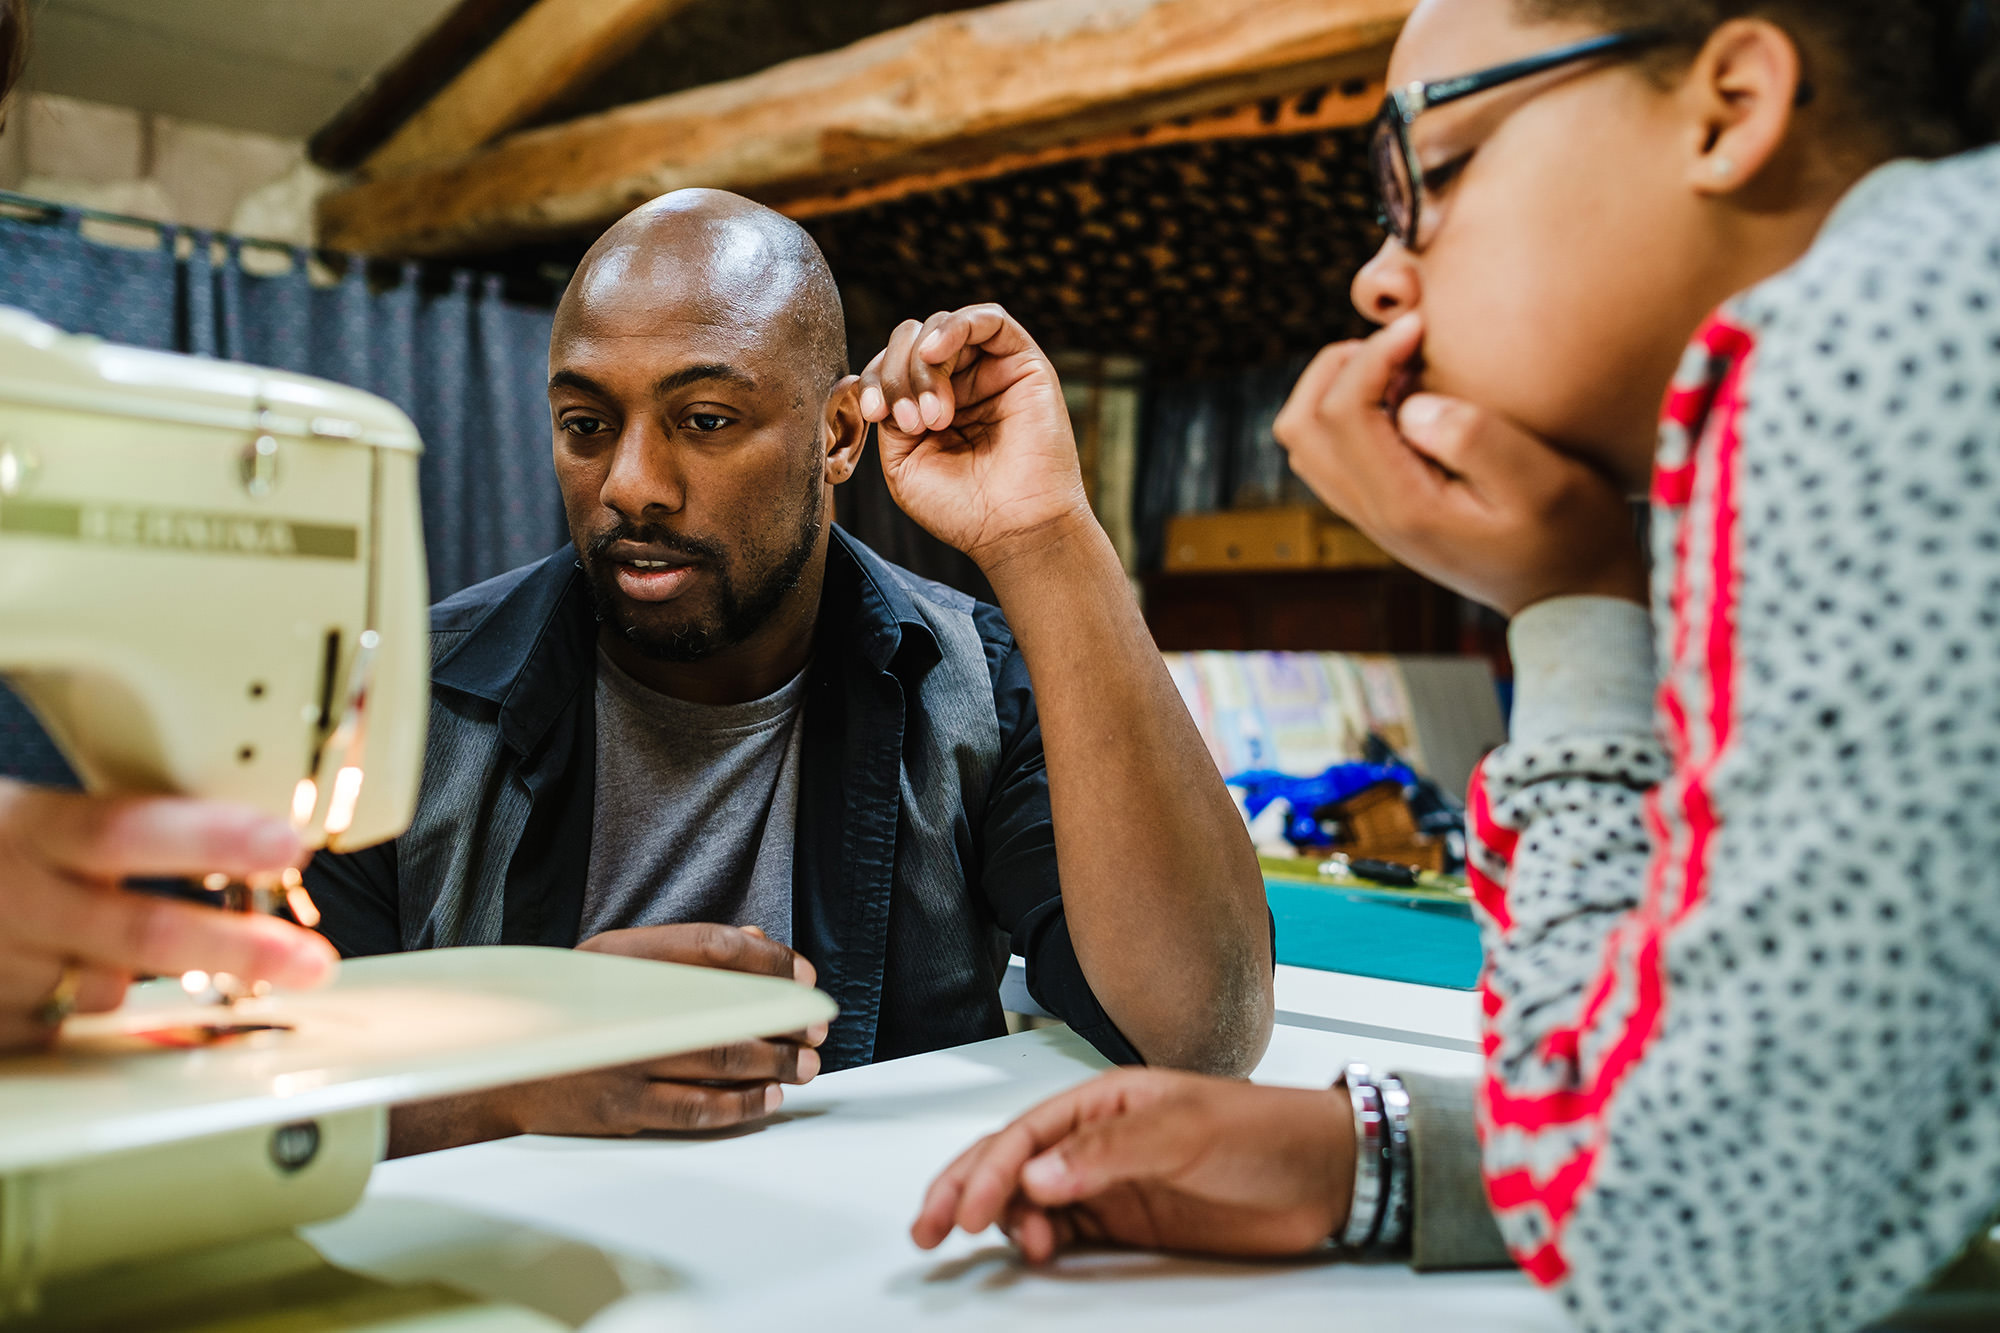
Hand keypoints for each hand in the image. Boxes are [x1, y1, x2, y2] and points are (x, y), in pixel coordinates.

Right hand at [0, 778, 336, 1051]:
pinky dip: (95, 1008)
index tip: (285, 842)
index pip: (126, 830)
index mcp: (22, 828)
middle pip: (138, 933)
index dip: (212, 838)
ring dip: (160, 983)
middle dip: (238, 951)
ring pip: (108, 992)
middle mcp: (7, 900)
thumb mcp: (33, 815)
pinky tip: (84, 979)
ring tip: (200, 959)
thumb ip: (120, 833)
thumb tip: (247, 842)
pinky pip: (68, 1030)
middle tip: (310, 961)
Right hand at [496, 924, 827, 1136]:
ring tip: (805, 1065)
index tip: (804, 978)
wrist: (497, 1067)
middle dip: (785, 1022)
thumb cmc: (571, 1008)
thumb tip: (758, 939)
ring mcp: (623, 1057)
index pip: (714, 947)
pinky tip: (769, 1099)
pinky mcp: (620, 1105)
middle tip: (818, 1030)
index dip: (770, 961)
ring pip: (720, 1060)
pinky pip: (696, 1108)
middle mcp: (625, 1003)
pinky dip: (742, 1105)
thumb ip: (689, 950)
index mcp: (624, 957)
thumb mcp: (617, 962)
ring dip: (775, 1064)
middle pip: (729, 1009)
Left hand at [857, 304, 1093, 570]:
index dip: (874, 380)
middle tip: (913, 423)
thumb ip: (888, 415)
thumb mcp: (903, 462)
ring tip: (932, 414)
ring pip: (942, 328)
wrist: (1014, 530)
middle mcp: (960, 383)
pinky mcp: (1023, 363)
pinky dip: (956, 326)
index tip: (873, 415)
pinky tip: (935, 351)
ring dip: (924, 364)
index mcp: (928, 405)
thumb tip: (880, 379)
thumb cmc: (962, 509)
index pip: (890, 366)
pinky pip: (989, 318)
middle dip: (899, 375)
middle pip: (913, 341)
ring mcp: (991, 371)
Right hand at [912, 1069, 1353, 1262]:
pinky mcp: (1128, 1221)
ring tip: (1013, 1246)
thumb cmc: (1265, 1130)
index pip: (1026, 1133)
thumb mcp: (1188, 1129)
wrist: (1323, 1175)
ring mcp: (1109, 1182)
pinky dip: (1039, 1242)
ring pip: (1030, 1201)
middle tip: (928, 1229)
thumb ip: (1112, 1152)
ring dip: (1005, 1222)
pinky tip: (1034, 1252)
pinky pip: (1065, 1231)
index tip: (970, 1210)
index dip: (989, 1171)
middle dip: (964, 1192)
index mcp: (1104, 1100)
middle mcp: (1097, 1139)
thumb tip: (1040, 1172)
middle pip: (1011, 1163)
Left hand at [1272, 313, 1645, 616]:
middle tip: (1397, 342)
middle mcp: (1373, 514)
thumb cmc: (1571, 534)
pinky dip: (1349, 414)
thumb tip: (1411, 404)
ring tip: (1398, 365)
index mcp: (1403, 505)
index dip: (1371, 355)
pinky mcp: (1384, 512)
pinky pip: (1331, 456)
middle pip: (1300, 427)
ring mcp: (1372, 516)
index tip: (1419, 325)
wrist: (1573, 597)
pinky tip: (1406, 398)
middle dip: (1337, 367)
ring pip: (1305, 443)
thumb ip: (1477, 439)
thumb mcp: (1545, 481)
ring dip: (1337, 390)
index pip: (1341, 414)